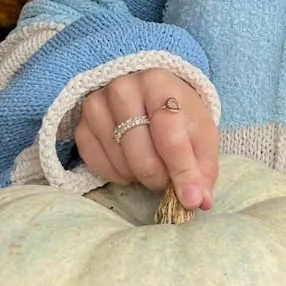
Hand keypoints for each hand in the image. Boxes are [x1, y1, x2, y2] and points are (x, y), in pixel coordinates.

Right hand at [74, 68, 217, 207]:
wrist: (151, 98)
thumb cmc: (179, 117)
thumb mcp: (202, 136)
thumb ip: (203, 169)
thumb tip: (199, 201)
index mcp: (158, 83)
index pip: (169, 136)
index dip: (182, 172)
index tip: (191, 199)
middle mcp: (122, 88)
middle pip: (142, 155)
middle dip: (159, 178)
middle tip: (168, 179)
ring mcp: (96, 105)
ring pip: (120, 162)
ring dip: (139, 176)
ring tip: (151, 166)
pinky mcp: (81, 125)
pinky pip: (97, 164)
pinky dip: (117, 175)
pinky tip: (129, 165)